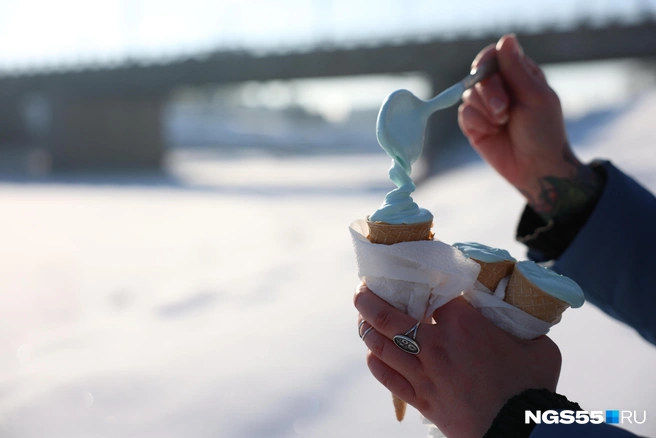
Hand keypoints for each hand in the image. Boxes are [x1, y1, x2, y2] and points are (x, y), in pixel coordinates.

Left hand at [354, 284, 560, 437]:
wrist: (521, 432)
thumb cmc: (532, 386)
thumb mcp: (535, 343)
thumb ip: (515, 321)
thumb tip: (509, 308)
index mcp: (464, 325)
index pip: (430, 292)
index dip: (419, 283)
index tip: (414, 278)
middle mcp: (436, 346)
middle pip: (388, 316)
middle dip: (369, 299)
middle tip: (362, 289)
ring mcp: (424, 374)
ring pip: (381, 345)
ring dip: (366, 328)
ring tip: (362, 317)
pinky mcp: (421, 399)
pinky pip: (387, 377)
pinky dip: (376, 361)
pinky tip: (373, 352)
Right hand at [458, 34, 599, 220]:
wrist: (535, 167)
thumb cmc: (543, 131)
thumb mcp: (535, 97)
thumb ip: (517, 70)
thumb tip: (505, 39)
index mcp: (519, 75)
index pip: (494, 56)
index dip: (487, 62)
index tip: (488, 72)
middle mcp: (500, 88)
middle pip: (479, 75)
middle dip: (490, 92)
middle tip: (504, 110)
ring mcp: (485, 106)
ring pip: (469, 95)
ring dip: (485, 110)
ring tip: (503, 124)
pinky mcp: (474, 124)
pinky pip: (464, 114)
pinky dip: (477, 122)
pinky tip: (492, 132)